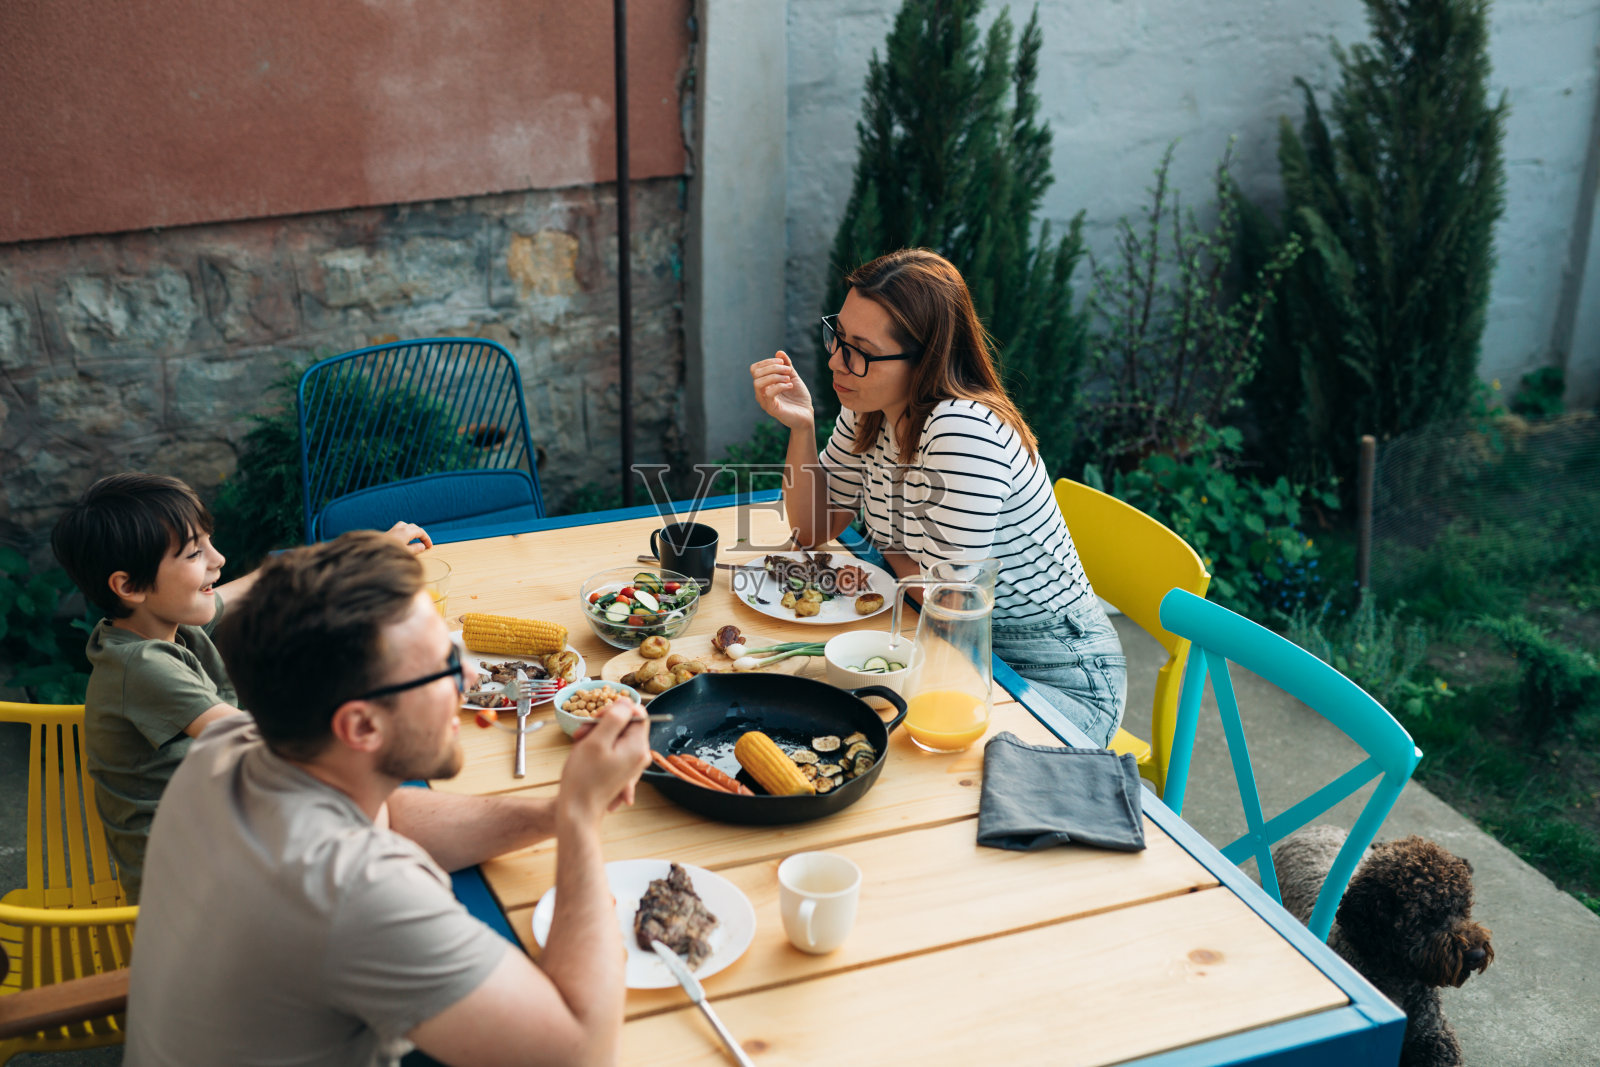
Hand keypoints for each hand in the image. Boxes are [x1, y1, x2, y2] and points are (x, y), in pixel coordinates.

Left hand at [384, 522, 432, 552]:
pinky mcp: (388, 533)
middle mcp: (400, 528)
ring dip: (412, 531)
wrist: (372, 552)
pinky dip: (405, 532)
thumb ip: (415, 549)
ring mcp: (393, 530)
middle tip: (424, 543)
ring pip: (406, 526)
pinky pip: (399, 529)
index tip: (429, 546)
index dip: (426, 538)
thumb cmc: (389, 552)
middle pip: (414, 527)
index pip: (420, 531)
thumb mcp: (405, 552)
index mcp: (406, 532)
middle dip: (420, 534)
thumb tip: (422, 546)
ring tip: (414, 539)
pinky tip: (403, 540)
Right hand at [562, 700, 650, 818]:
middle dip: (602, 725)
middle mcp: (640, 756)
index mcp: (638, 747)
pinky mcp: (621, 771)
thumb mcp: (597, 740)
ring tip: (580, 746)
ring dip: (596, 737)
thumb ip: (615, 717)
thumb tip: (627, 702)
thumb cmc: (584, 779)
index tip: (598, 717)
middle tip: (582, 733)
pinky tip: (585, 757)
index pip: (636, 713)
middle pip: (625, 725)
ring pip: (616, 737)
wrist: (578, 812)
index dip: (616, 710)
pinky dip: (598, 749)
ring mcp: (631, 765)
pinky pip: (612, 750)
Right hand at [751, 352, 814, 430]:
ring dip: (774, 376)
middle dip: (772, 367)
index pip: (755, 368)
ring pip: (758, 383)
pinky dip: (780, 386)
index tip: (782, 362)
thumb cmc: (798, 396)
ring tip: (788, 378)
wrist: (806, 413)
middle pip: (755, 373)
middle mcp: (761, 392)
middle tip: (787, 370)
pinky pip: (768, 393)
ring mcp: (764, 401)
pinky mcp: (771, 408)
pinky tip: (790, 386)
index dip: (767, 362)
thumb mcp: (792, 376)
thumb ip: (786, 365)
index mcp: (764, 384)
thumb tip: (779, 352)